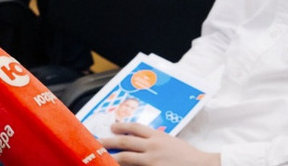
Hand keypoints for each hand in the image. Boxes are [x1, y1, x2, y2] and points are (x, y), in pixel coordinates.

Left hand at [100, 122, 219, 165]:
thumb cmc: (189, 156)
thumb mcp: (171, 142)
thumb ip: (156, 140)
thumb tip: (141, 140)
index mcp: (157, 136)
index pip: (134, 127)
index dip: (121, 126)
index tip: (112, 127)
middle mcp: (152, 147)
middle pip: (125, 142)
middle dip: (109, 141)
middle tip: (99, 142)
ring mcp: (152, 161)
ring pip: (126, 158)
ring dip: (113, 157)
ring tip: (103, 157)